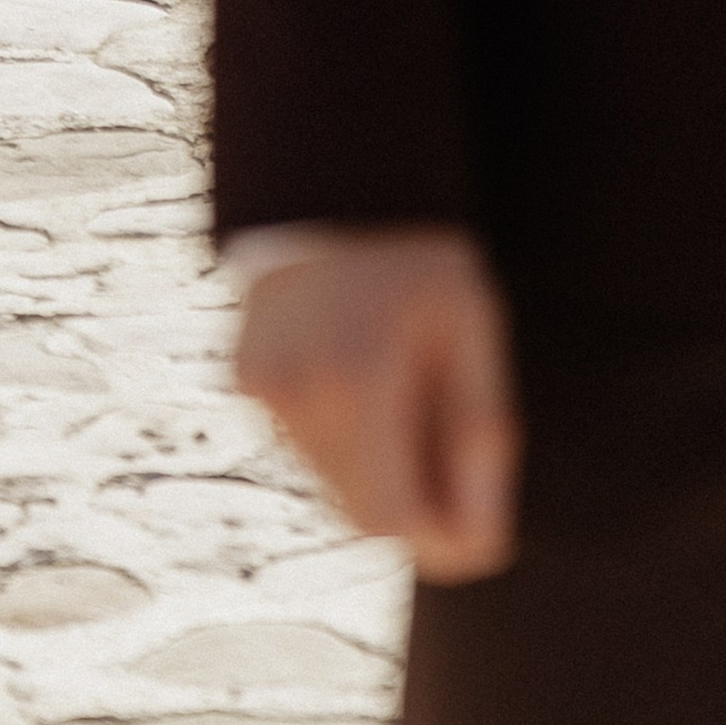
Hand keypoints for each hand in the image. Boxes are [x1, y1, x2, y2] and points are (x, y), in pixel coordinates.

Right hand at [234, 228, 520, 582]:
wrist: (329, 180)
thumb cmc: (417, 256)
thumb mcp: (474, 325)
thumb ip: (479, 435)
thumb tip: (482, 544)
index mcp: (359, 376)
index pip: (391, 519)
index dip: (438, 536)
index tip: (478, 524)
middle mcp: (297, 393)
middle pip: (357, 509)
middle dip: (410, 500)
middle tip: (452, 446)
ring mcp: (260, 389)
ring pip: (329, 480)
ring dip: (375, 468)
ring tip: (406, 389)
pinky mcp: (243, 382)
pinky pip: (303, 445)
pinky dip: (341, 436)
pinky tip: (364, 375)